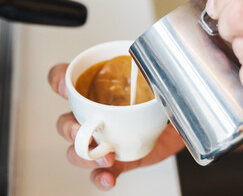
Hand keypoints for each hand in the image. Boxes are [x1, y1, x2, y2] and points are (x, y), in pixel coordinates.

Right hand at [48, 63, 184, 190]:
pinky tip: (108, 178)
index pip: (64, 79)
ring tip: (104, 157)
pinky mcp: (116, 160)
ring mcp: (101, 139)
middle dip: (70, 129)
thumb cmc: (163, 97)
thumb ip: (151, 70)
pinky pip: (99, 173)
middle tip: (87, 130)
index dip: (58, 81)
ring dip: (84, 156)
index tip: (65, 87)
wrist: (184, 123)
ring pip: (76, 150)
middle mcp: (92, 115)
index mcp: (96, 89)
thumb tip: (155, 63)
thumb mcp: (157, 78)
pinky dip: (100, 178)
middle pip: (65, 122)